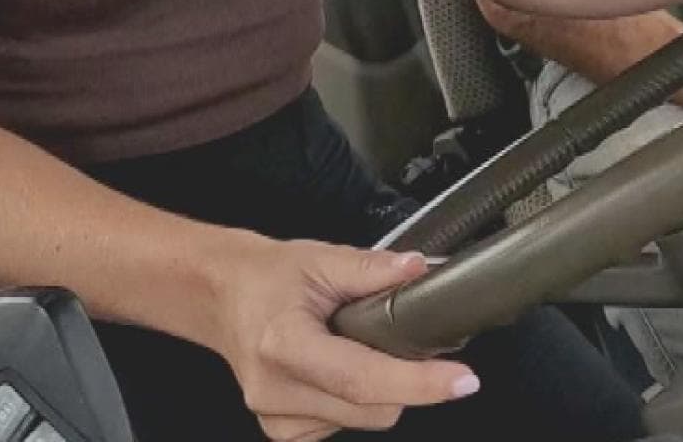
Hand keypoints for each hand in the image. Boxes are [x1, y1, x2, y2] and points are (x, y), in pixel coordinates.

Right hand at [203, 235, 478, 439]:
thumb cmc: (267, 276)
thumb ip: (372, 268)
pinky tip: (337, 371)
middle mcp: (276, 392)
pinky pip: (343, 426)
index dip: (418, 383)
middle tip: (406, 341)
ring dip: (378, 390)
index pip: (362, 379)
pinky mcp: (282, 433)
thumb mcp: (319, 258)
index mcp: (284, 345)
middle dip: (405, 380)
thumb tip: (421, 271)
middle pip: (373, 409)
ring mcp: (276, 418)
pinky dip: (355, 401)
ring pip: (363, 421)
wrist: (220, 296)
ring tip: (355, 347)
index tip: (462, 380)